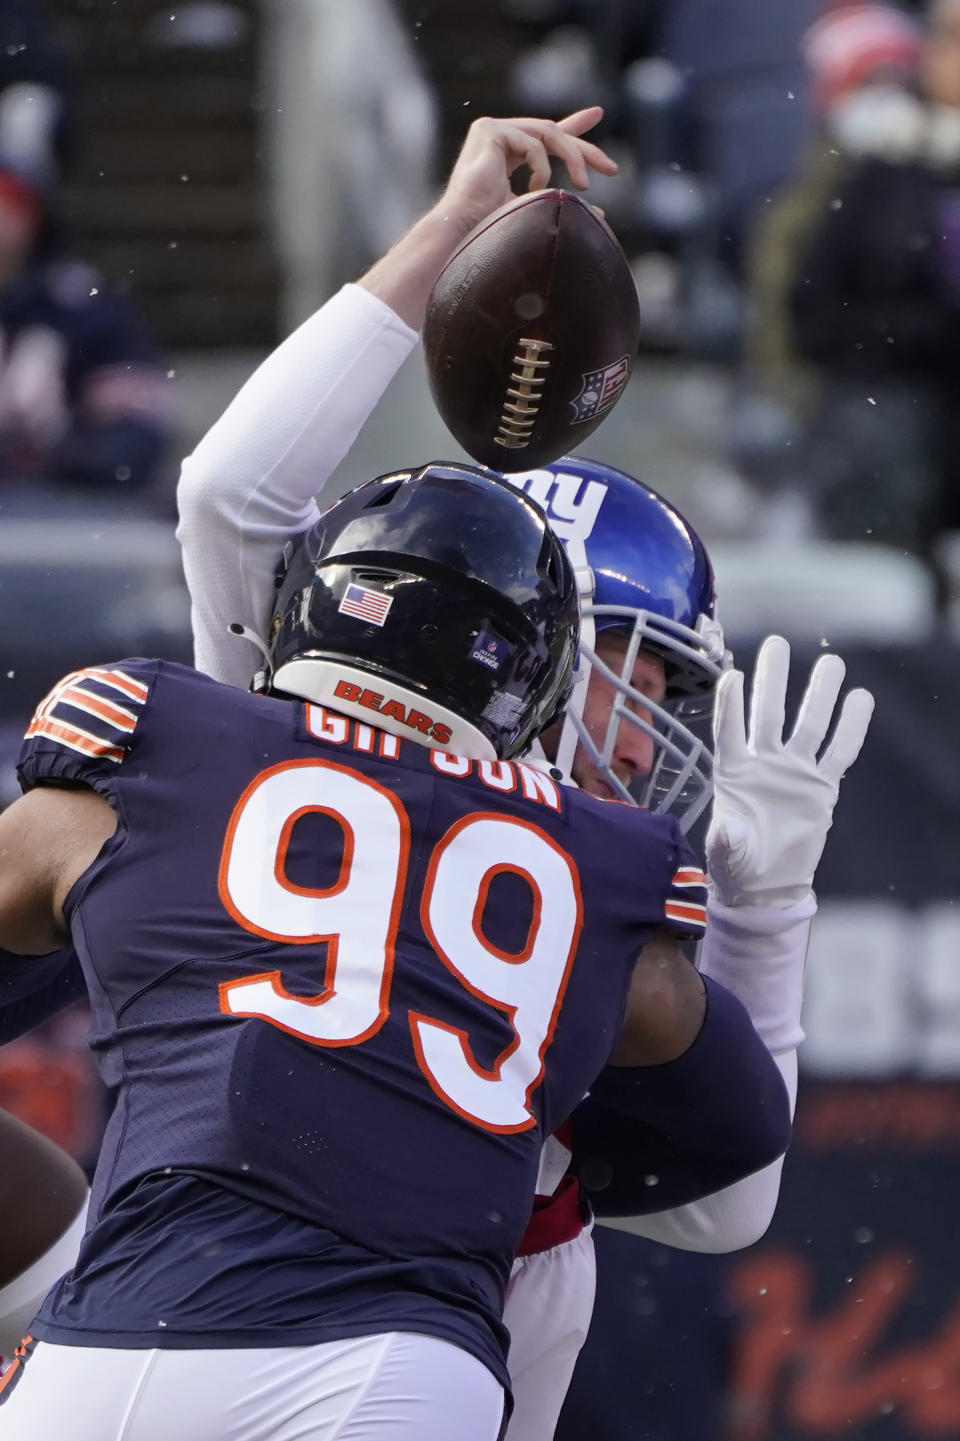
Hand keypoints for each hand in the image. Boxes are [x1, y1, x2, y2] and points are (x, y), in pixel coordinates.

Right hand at [437, 108, 617, 237]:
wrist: (461, 231)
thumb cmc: (489, 229)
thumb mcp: (535, 210)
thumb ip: (562, 203)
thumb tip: (601, 212)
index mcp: (506, 152)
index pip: (546, 134)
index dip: (574, 126)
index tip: (598, 114)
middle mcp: (498, 135)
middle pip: (552, 131)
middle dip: (584, 150)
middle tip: (612, 169)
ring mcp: (492, 129)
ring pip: (548, 133)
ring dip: (572, 159)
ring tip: (584, 186)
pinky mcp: (490, 130)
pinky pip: (533, 143)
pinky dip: (541, 167)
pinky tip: (535, 187)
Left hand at [705, 635, 873, 907]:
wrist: (765, 884)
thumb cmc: (736, 865)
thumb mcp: (726, 854)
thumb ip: (727, 840)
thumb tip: (727, 831)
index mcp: (733, 772)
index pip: (730, 730)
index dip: (730, 705)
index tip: (732, 676)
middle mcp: (763, 763)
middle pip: (769, 713)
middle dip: (772, 680)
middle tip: (776, 644)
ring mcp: (793, 771)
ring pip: (809, 725)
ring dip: (818, 695)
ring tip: (831, 662)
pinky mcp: (820, 786)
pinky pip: (839, 752)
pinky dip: (850, 727)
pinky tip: (861, 699)